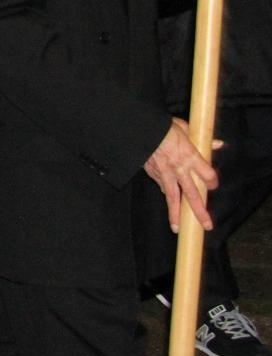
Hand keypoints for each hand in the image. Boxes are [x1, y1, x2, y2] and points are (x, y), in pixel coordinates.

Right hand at [145, 117, 218, 233]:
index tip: (213, 184)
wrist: (138, 129)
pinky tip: (168, 199)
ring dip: (175, 213)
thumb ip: (202, 140)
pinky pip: (161, 185)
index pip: (208, 176)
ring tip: (177, 228)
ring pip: (173, 197)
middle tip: (206, 225)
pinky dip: (165, 192)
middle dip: (200, 211)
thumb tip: (217, 144)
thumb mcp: (185, 129)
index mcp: (191, 157)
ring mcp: (165, 174)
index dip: (213, 182)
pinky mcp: (152, 173)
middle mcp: (180, 169)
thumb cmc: (163, 127)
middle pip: (193, 194)